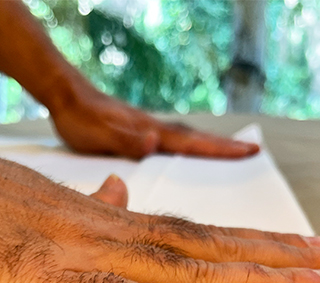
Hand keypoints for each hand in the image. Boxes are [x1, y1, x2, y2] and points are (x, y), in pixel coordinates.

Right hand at [0, 157, 319, 282]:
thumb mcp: (37, 209)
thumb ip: (89, 212)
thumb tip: (123, 200)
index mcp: (109, 225)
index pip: (204, 234)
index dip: (265, 245)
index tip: (317, 251)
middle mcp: (115, 236)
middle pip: (224, 250)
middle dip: (297, 260)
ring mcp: (94, 261)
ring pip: (211, 274)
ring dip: (283, 282)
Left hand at [49, 81, 259, 159]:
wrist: (64, 94)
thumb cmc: (79, 119)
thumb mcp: (97, 134)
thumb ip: (125, 140)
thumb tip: (154, 143)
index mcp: (152, 133)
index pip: (192, 144)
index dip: (221, 150)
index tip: (248, 152)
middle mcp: (156, 129)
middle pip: (198, 139)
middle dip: (227, 146)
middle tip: (255, 150)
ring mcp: (151, 128)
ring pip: (189, 137)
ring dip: (213, 144)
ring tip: (235, 150)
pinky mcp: (144, 130)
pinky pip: (177, 139)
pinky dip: (195, 143)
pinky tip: (195, 148)